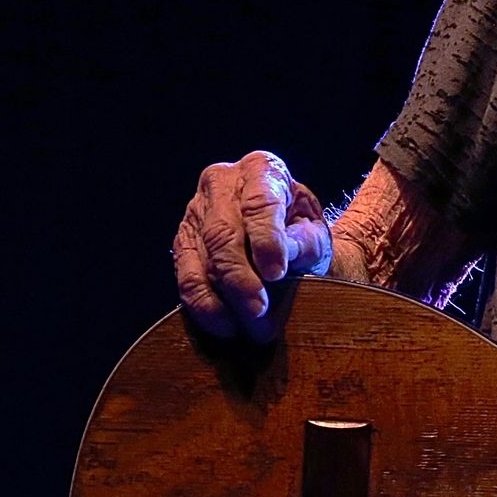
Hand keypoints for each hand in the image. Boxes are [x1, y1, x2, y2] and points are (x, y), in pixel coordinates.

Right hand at [172, 150, 332, 339]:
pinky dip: (203, 304)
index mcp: (261, 169)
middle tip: (259, 311)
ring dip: (222, 299)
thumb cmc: (299, 227)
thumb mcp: (313, 230)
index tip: (277, 274)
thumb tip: (286, 256)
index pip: (260, 204)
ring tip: (247, 327)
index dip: (267, 241)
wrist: (279, 229)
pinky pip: (186, 276)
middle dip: (240, 278)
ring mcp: (196, 211)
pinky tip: (225, 324)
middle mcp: (221, 183)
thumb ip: (305, 242)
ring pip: (201, 258)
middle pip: (223, 234)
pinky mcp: (182, 241)